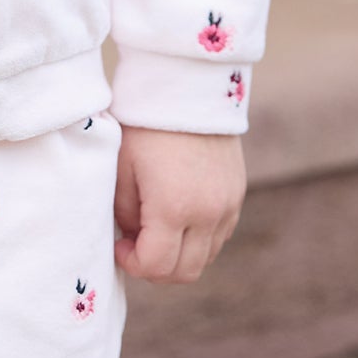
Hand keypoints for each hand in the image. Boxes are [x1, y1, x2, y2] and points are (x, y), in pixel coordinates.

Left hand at [112, 125, 246, 282]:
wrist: (187, 86)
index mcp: (174, 207)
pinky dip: (199, 239)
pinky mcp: (237, 194)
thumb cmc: (145, 124)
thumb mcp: (122, 168)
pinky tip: (178, 217)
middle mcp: (208, 213)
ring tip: (156, 228)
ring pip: (206, 258)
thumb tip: (133, 240)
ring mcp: (228, 205)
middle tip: (135, 245)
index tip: (119, 245)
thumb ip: (125, 214)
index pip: (157, 266)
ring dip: (179, 255)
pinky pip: (220, 236)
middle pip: (186, 272)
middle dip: (156, 268)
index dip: (133, 264)